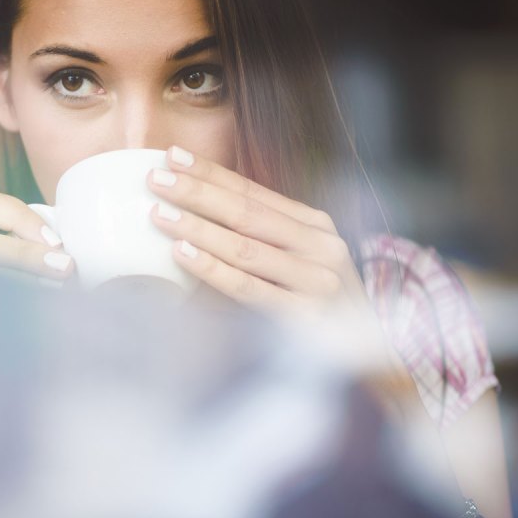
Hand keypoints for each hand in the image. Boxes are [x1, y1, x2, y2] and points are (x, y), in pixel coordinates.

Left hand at [149, 146, 423, 412]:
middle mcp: (321, 246)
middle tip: (156, 178)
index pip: (253, 192)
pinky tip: (181, 253)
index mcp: (314, 225)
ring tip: (159, 213)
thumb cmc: (308, 307)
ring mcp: (318, 281)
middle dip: (197, 192)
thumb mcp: (289, 262)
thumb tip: (188, 211)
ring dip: (198, 227)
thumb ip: (252, 238)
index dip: (211, 172)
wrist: (361, 362)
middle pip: (246, 213)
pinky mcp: (307, 316)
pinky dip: (211, 269)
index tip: (172, 156)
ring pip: (244, 247)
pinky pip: (248, 288)